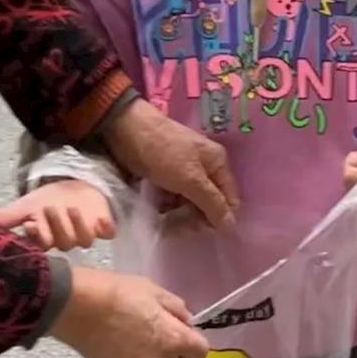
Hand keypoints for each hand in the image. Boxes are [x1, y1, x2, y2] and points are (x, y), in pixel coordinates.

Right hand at [0, 180, 115, 251]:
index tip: (29, 224)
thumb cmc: (51, 200)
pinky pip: (107, 233)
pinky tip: (100, 220)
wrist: (77, 187)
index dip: (36, 237)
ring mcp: (85, 235)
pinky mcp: (104, 229)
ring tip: (70, 209)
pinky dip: (104, 227)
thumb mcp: (27, 205)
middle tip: (48, 210)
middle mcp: (65, 241)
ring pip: (82, 240)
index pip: (40, 245)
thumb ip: (8, 216)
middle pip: (61, 243)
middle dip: (55, 227)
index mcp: (46, 239)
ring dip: (76, 225)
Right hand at [49, 263, 207, 357]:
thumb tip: (186, 321)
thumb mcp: (153, 290)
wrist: (76, 308)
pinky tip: (130, 352)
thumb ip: (176, 308)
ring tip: (150, 350)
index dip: (195, 342)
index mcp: (175, 339)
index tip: (185, 333)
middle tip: (168, 342)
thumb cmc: (117, 293)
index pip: (201, 352)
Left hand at [104, 99, 238, 228]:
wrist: (125, 128)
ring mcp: (185, 171)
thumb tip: (231, 226)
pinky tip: (157, 208)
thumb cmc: (162, 152)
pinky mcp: (167, 175)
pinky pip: (174, 198)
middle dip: (196, 218)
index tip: (198, 229)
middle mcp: (205, 168)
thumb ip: (212, 203)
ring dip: (180, 214)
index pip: (229, 201)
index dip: (218, 219)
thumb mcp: (190, 179)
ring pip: (191, 203)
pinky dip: (168, 206)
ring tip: (165, 218)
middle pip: (209, 204)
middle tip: (178, 227)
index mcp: (218, 164)